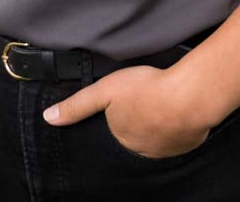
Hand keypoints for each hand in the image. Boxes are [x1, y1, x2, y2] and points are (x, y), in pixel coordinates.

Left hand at [42, 64, 211, 158]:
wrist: (190, 96)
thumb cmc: (148, 89)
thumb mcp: (105, 89)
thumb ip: (78, 104)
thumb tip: (49, 118)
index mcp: (122, 138)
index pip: (116, 130)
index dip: (119, 115)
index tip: (127, 105)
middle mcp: (142, 150)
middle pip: (136, 135)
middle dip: (138, 121)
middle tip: (145, 100)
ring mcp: (167, 149)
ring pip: (158, 137)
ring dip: (158, 124)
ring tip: (160, 104)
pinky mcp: (188, 142)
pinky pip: (179, 136)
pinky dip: (177, 125)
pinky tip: (177, 110)